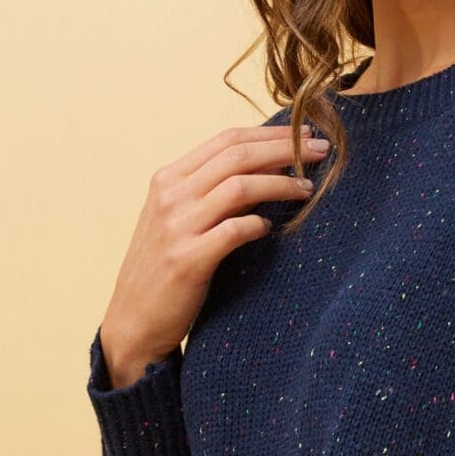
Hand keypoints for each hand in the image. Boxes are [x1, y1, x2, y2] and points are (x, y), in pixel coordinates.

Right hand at [100, 120, 325, 385]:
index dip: (270, 134)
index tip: (303, 134)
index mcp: (168, 179)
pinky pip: (234, 231)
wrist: (133, 321)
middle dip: (285, 149)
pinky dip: (259, 224)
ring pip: (240, 187)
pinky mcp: (187, 260)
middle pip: (238, 155)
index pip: (226, 140)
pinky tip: (273, 228)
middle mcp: (170, 196)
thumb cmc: (164, 269)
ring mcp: (176, 227)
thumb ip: (212, 192)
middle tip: (321, 150)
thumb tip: (269, 168)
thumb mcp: (178, 219)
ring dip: (281, 184)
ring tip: (308, 189)